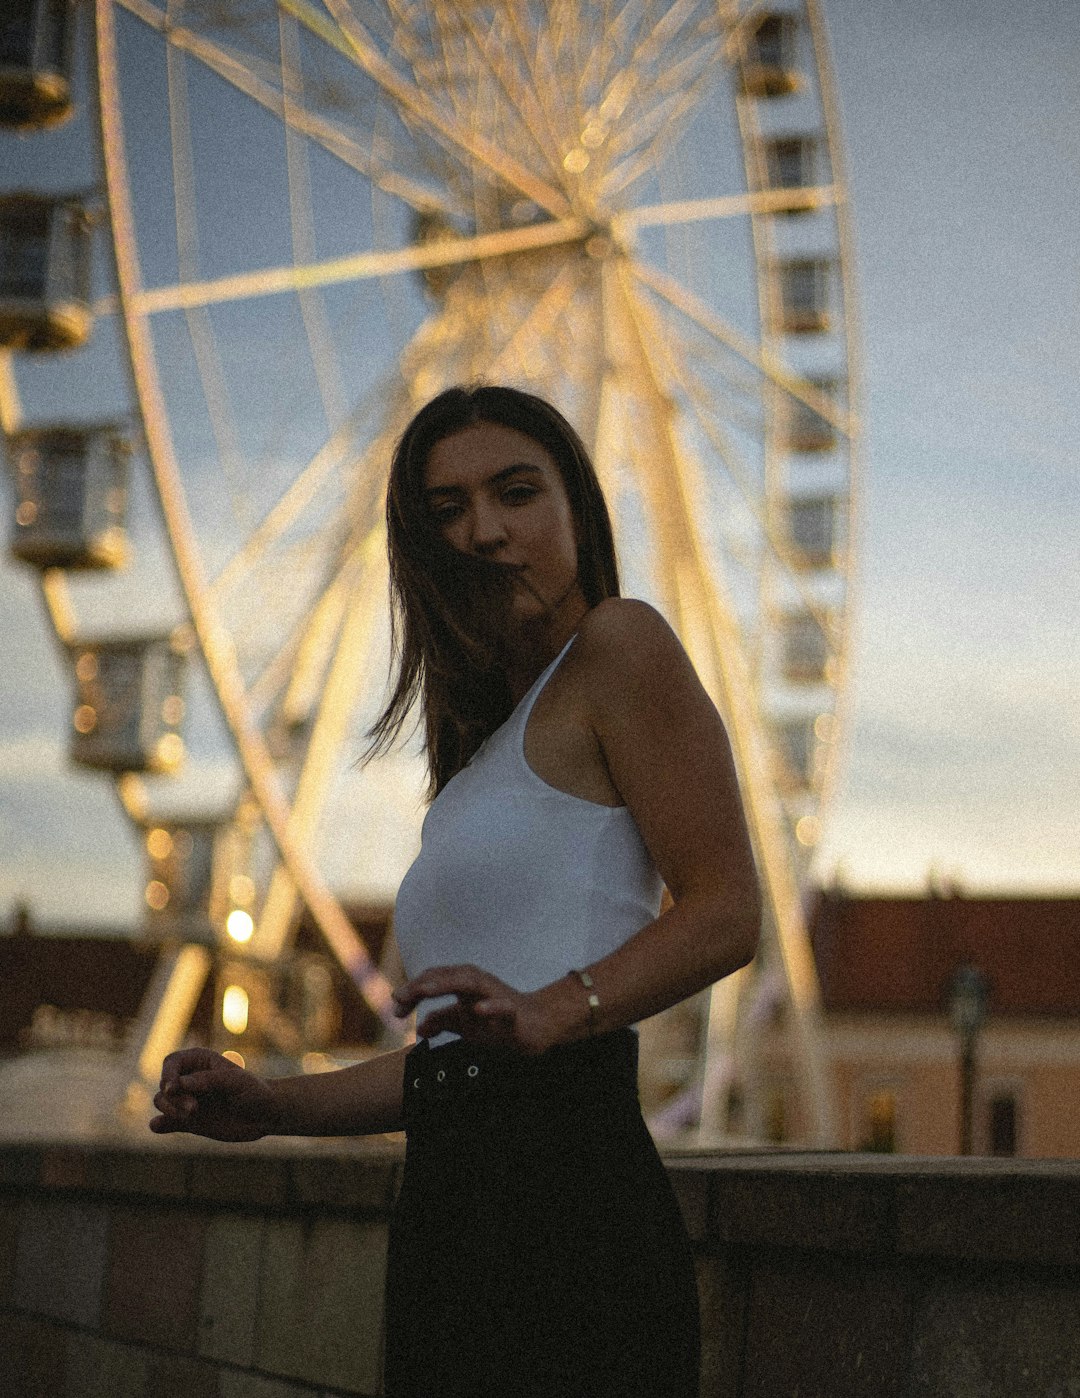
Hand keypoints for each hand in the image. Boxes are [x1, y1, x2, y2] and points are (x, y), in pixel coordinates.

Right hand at [149, 1048, 280, 1140]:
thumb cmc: (253, 1090)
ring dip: (170, 1110)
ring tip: (192, 1116)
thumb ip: (207, 1081)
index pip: (171, 1062)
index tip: (172, 1088)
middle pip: (164, 1085)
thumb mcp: (235, 1081)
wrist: (265, 1115)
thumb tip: (178, 1085)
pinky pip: (165, 1122)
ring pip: (161, 1102)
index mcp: (200, 1061)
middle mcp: (189, 1080)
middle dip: (174, 1098)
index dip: (168, 1074)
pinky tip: (158, 1126)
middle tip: (194, 1109)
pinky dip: (159, 1124)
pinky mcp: (187, 1121)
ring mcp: (187, 1101)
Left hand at [392, 964, 564, 1056]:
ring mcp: (496, 994)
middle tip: (400, 998)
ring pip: (470, 983)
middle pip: (446, 975)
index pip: (433, 979)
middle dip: (421, 985)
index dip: (412, 990)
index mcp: (464, 983)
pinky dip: (490, 1006)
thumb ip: (443, 1020)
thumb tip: (420, 1028)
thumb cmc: (498, 1021)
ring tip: (425, 990)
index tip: (396, 1009)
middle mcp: (478, 983)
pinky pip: (502, 1006)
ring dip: (447, 984)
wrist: (537, 1026)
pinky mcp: (513, 1010)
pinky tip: (477, 1010)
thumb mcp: (465, 1023)